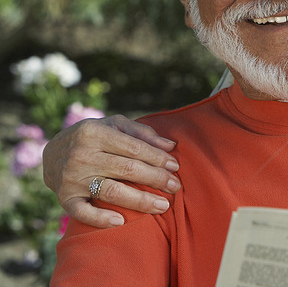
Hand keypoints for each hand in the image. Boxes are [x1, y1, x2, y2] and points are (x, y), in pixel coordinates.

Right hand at [42, 115, 181, 227]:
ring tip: (163, 206)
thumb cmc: (93, 137)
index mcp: (94, 133)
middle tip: (175, 186)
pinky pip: (83, 212)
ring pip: (112, 191)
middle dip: (155, 179)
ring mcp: (72, 178)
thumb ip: (142, 133)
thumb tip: (170, 146)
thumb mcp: (114, 125)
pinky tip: (121, 222)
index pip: (134, 148)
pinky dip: (100, 218)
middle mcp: (82, 155)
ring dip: (140, 200)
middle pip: (127, 170)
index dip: (157, 158)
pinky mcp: (65, 198)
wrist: (52, 152)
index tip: (175, 166)